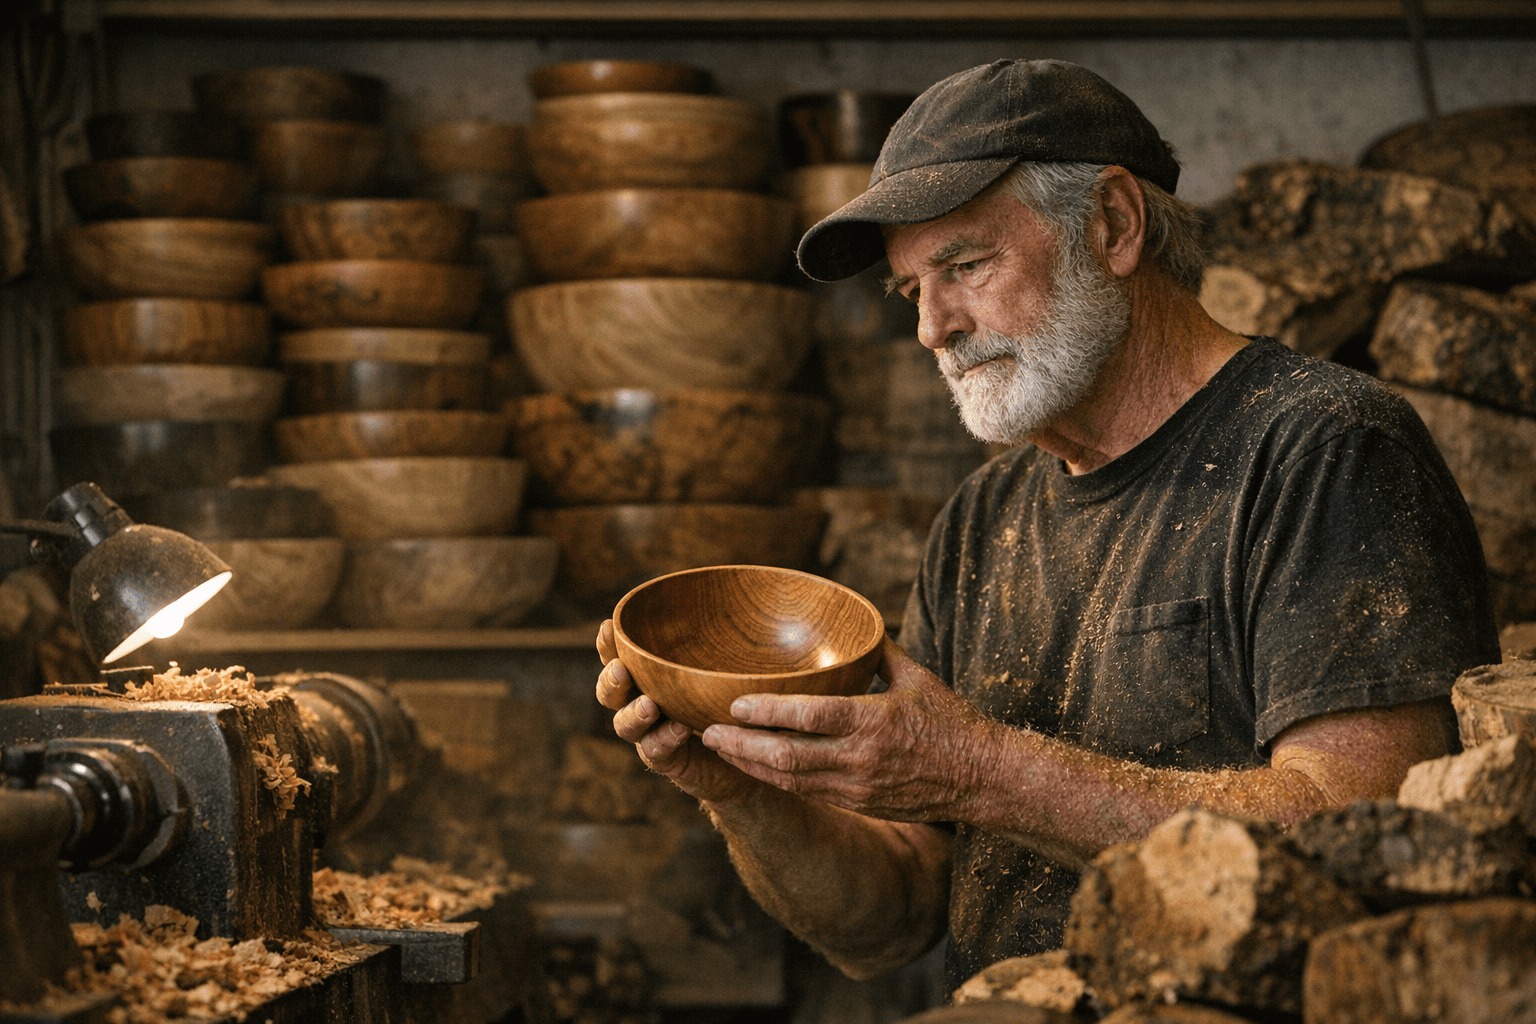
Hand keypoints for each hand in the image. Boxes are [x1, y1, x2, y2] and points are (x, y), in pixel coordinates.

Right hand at [594, 619, 754, 804]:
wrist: (748, 751)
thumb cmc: (732, 698)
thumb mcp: (727, 665)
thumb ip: (718, 642)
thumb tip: (734, 597)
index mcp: (648, 676)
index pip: (618, 657)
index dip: (607, 644)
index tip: (608, 626)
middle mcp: (641, 702)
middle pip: (610, 692)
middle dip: (611, 680)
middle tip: (621, 670)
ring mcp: (650, 733)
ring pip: (624, 725)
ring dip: (633, 714)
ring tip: (650, 705)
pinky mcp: (667, 759)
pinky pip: (655, 751)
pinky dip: (664, 738)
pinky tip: (680, 729)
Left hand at [699, 635, 995, 822]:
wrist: (982, 779)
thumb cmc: (952, 722)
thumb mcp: (918, 678)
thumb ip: (880, 652)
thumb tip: (856, 623)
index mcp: (873, 721)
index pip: (808, 716)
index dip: (766, 711)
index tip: (733, 704)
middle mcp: (860, 758)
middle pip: (786, 756)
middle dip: (742, 746)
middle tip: (708, 733)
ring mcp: (856, 787)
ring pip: (790, 780)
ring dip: (751, 766)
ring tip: (721, 750)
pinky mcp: (858, 803)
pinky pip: (807, 792)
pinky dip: (776, 780)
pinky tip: (755, 768)